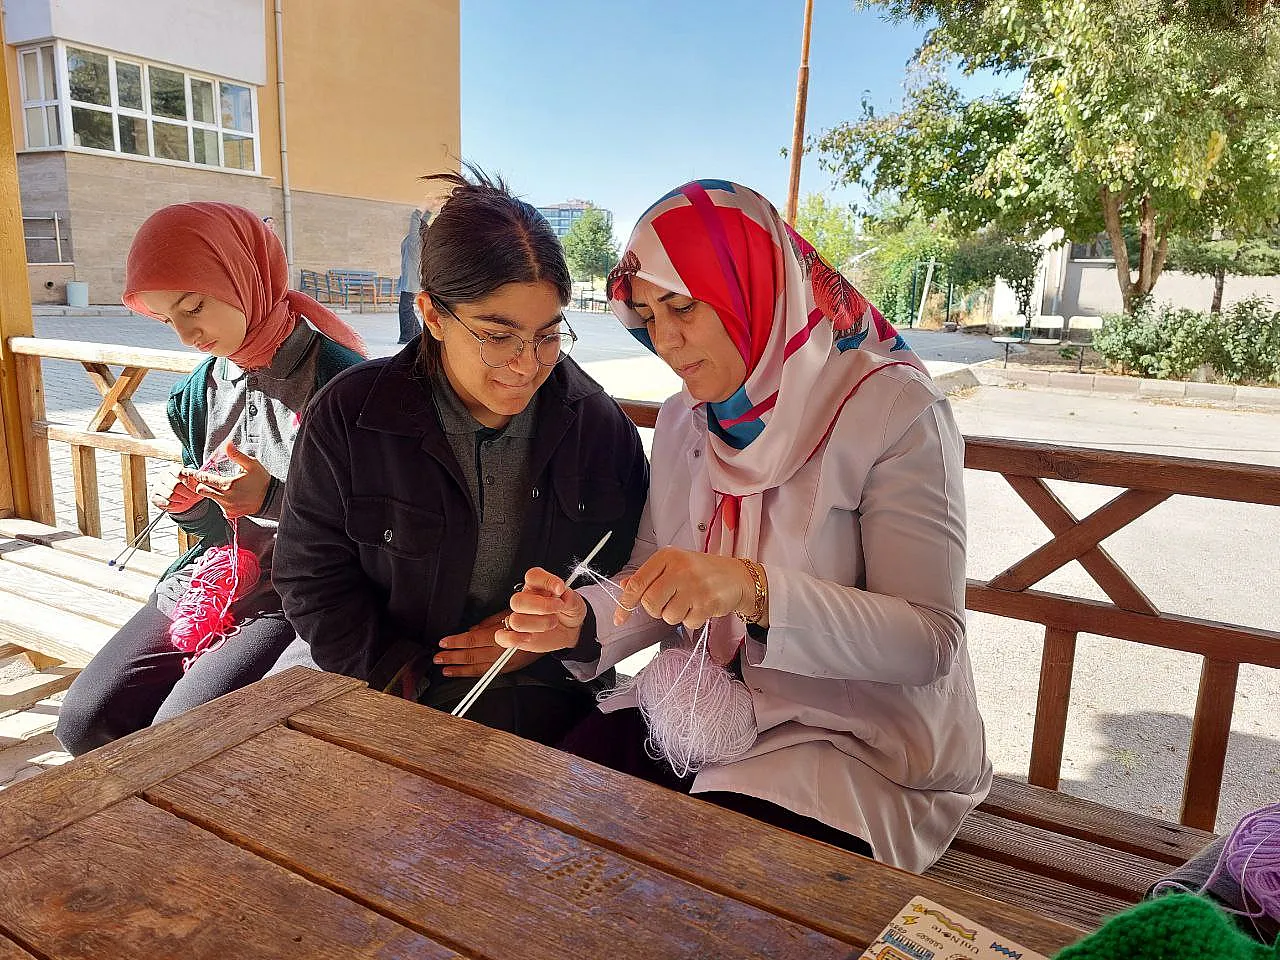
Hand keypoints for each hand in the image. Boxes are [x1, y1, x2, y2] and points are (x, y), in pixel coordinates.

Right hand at [150, 464, 201, 513]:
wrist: (184, 500)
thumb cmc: (190, 489)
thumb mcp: (195, 482)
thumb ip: (197, 479)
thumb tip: (200, 478)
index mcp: (173, 469)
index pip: (179, 472)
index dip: (189, 481)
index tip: (196, 488)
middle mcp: (163, 476)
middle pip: (175, 485)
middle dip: (187, 492)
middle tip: (193, 496)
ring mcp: (157, 486)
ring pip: (170, 494)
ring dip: (181, 499)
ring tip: (186, 499)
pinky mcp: (154, 497)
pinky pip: (165, 502)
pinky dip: (175, 505)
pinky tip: (179, 503)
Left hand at [183, 441, 271, 519]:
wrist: (272, 499)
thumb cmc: (261, 480)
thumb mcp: (251, 464)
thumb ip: (236, 455)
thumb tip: (227, 444)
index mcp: (228, 484)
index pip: (204, 479)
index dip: (198, 474)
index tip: (195, 472)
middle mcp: (225, 497)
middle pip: (201, 491)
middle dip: (201, 484)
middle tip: (206, 480)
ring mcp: (228, 507)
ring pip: (210, 499)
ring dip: (212, 492)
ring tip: (222, 487)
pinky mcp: (231, 513)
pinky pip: (220, 507)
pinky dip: (221, 501)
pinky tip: (230, 496)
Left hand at [436, 610, 540, 676]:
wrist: (554, 632)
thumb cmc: (531, 619)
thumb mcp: (508, 614)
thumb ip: (487, 624)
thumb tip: (471, 631)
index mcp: (502, 634)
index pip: (473, 640)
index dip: (456, 642)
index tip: (443, 643)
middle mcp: (503, 650)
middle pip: (472, 655)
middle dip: (453, 657)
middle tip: (438, 658)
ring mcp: (507, 661)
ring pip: (479, 667)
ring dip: (460, 669)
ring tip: (446, 669)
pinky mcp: (511, 668)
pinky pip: (489, 672)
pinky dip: (474, 673)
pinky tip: (464, 673)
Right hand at [498, 567, 587, 653]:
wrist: (571, 630)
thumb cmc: (569, 612)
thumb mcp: (576, 603)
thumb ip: (571, 598)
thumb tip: (565, 596)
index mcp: (538, 586)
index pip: (533, 576)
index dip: (546, 580)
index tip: (560, 589)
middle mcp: (526, 600)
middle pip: (517, 600)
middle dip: (541, 607)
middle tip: (558, 608)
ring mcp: (519, 617)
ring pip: (515, 620)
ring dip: (538, 624)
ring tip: (551, 623)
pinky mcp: (516, 635)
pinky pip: (502, 637)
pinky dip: (513, 639)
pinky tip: (529, 637)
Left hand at [615, 547, 753, 630]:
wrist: (737, 577)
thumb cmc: (702, 571)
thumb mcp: (674, 565)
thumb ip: (648, 576)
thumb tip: (624, 586)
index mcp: (667, 557)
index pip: (638, 582)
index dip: (626, 603)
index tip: (620, 617)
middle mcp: (680, 569)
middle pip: (651, 603)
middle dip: (655, 610)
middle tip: (667, 604)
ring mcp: (694, 586)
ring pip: (668, 616)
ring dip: (675, 616)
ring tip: (687, 603)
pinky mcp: (707, 603)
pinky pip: (687, 623)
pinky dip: (691, 620)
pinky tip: (700, 607)